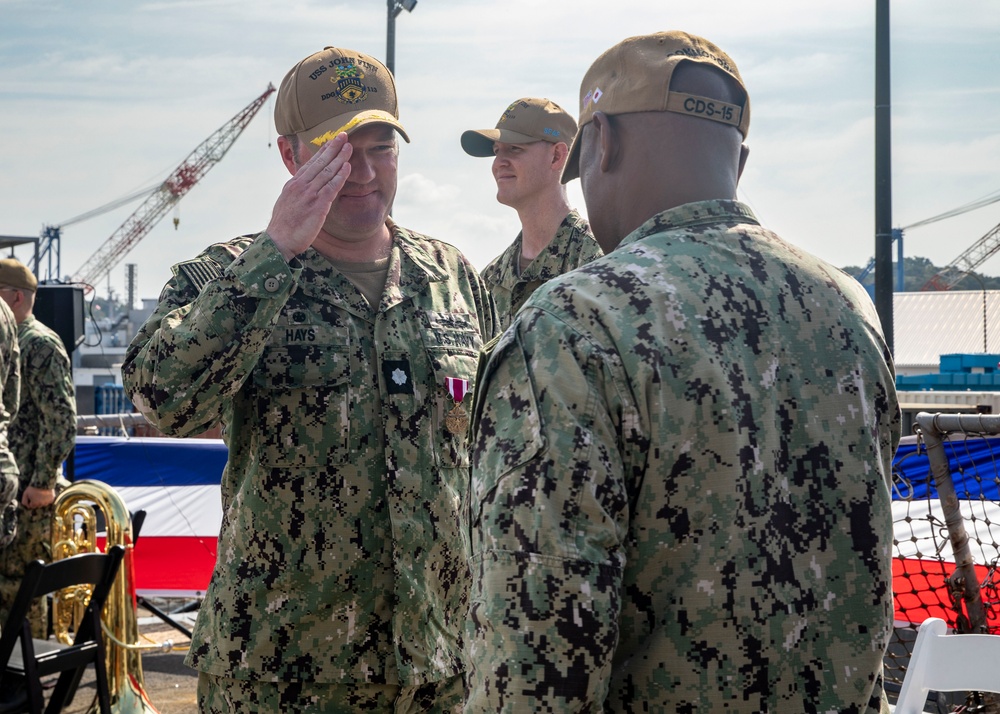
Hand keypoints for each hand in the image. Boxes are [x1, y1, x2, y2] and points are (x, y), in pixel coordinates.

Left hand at [22, 485, 54, 509]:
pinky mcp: (52, 499)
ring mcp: (47, 502)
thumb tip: (26, 506)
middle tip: (36, 495)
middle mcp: (41, 504)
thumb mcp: (25, 494)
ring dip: (42, 501)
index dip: (30, 501)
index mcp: (34, 504)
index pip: (31, 506)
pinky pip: (49, 501)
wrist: (44, 482)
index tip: (31, 496)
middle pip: (37, 505)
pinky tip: (45, 494)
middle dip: (36, 501)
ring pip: (43, 503)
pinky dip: (47, 499)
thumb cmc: (33, 488)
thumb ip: (24, 501)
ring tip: (41, 494)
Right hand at [267, 133, 352, 260]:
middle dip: (332, 147)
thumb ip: (296, 193)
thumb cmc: (284, 226)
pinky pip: (331, 187)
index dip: (322, 151)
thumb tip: (303, 187)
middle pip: (319, 162)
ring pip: (327, 171)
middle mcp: (300, 185)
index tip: (331, 141)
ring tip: (349, 146)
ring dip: (339, 157)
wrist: (278, 241)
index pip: (310, 163)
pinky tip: (347, 167)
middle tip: (343, 135)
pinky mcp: (317, 205)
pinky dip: (340, 175)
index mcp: (293, 184)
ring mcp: (308, 194)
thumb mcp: (287, 203)